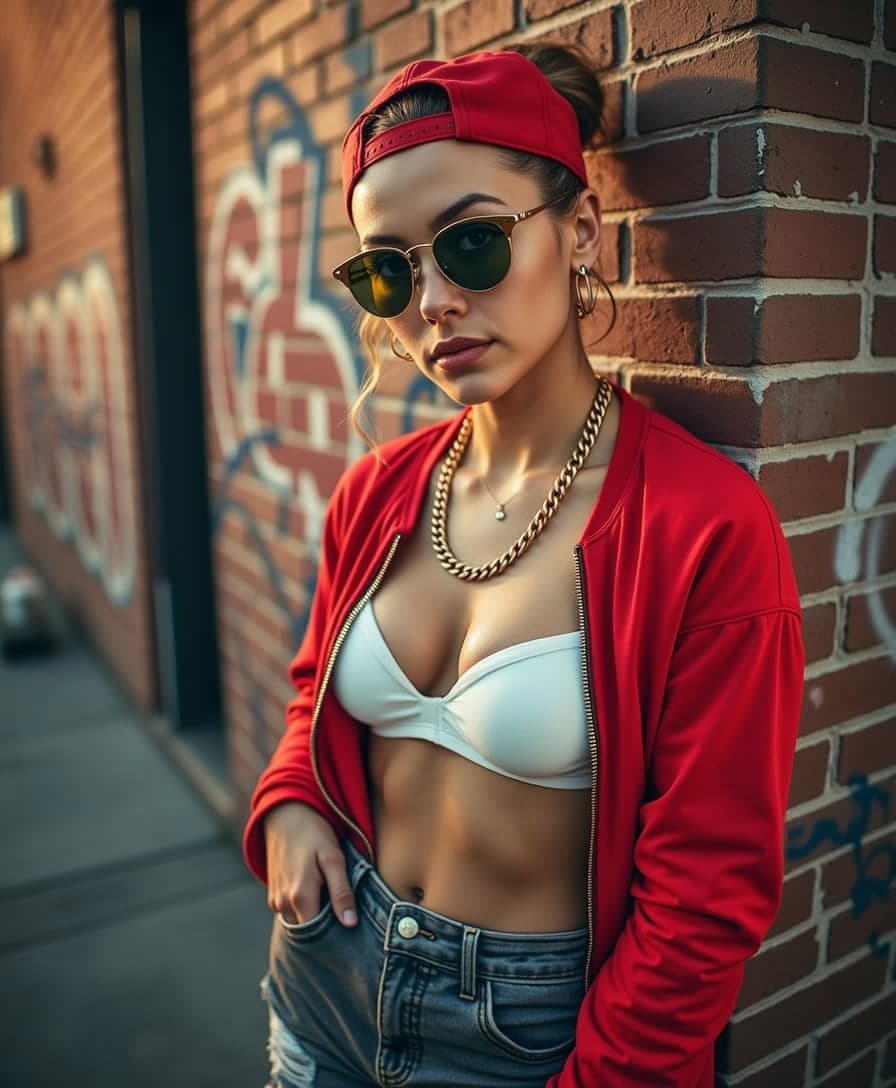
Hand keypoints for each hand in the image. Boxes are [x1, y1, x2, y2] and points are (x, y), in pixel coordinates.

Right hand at [263, 803, 357, 927]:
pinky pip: (290, 912)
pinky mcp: (272, 895)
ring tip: (331, 902)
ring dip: (313, 917)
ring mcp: (275, 900)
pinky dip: (303, 909)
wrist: (285, 815)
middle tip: (344, 916)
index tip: (350, 932)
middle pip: (307, 931)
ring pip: (298, 922)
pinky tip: (317, 894)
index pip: (317, 936)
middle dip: (324, 929)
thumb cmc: (314, 834)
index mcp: (300, 897)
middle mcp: (283, 903)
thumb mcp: (333, 858)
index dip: (334, 936)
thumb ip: (341, 891)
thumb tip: (350, 924)